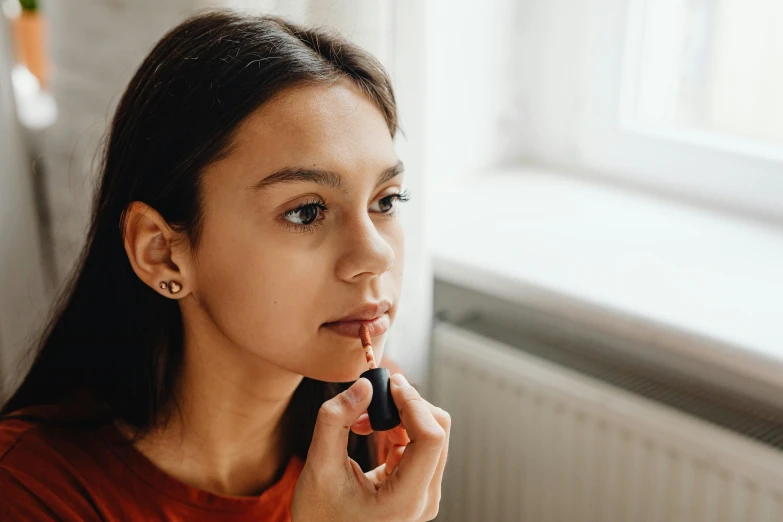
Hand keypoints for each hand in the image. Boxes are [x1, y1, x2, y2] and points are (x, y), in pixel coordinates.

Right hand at [291, 373, 450, 521]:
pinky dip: (398, 427)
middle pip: (437, 431)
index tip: (389, 383)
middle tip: (371, 397)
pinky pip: (420, 443)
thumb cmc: (319, 514)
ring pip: (431, 434)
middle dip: (406, 405)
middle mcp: (425, 499)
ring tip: (360, 419)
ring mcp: (425, 494)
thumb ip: (336, 421)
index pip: (431, 438)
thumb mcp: (319, 467)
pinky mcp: (419, 487)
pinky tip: (369, 428)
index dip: (413, 403)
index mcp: (406, 499)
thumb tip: (364, 385)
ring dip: (400, 415)